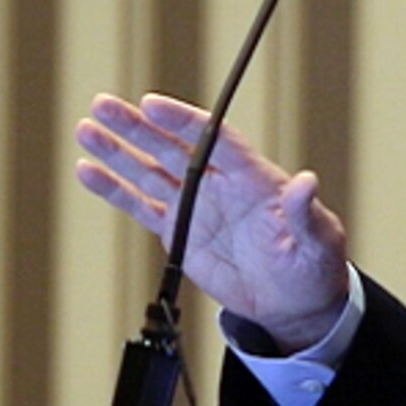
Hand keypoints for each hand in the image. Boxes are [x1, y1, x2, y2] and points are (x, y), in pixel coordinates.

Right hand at [75, 92, 349, 351]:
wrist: (294, 301)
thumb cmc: (314, 264)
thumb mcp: (319, 238)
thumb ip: (305, 211)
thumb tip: (306, 182)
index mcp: (253, 177)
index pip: (214, 139)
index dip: (183, 122)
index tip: (152, 104)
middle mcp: (219, 184)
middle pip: (172, 148)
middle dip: (137, 127)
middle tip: (103, 105)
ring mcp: (196, 206)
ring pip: (150, 172)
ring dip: (118, 151)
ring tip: (86, 129)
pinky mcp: (179, 233)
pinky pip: (142, 207)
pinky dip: (115, 191)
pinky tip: (88, 171)